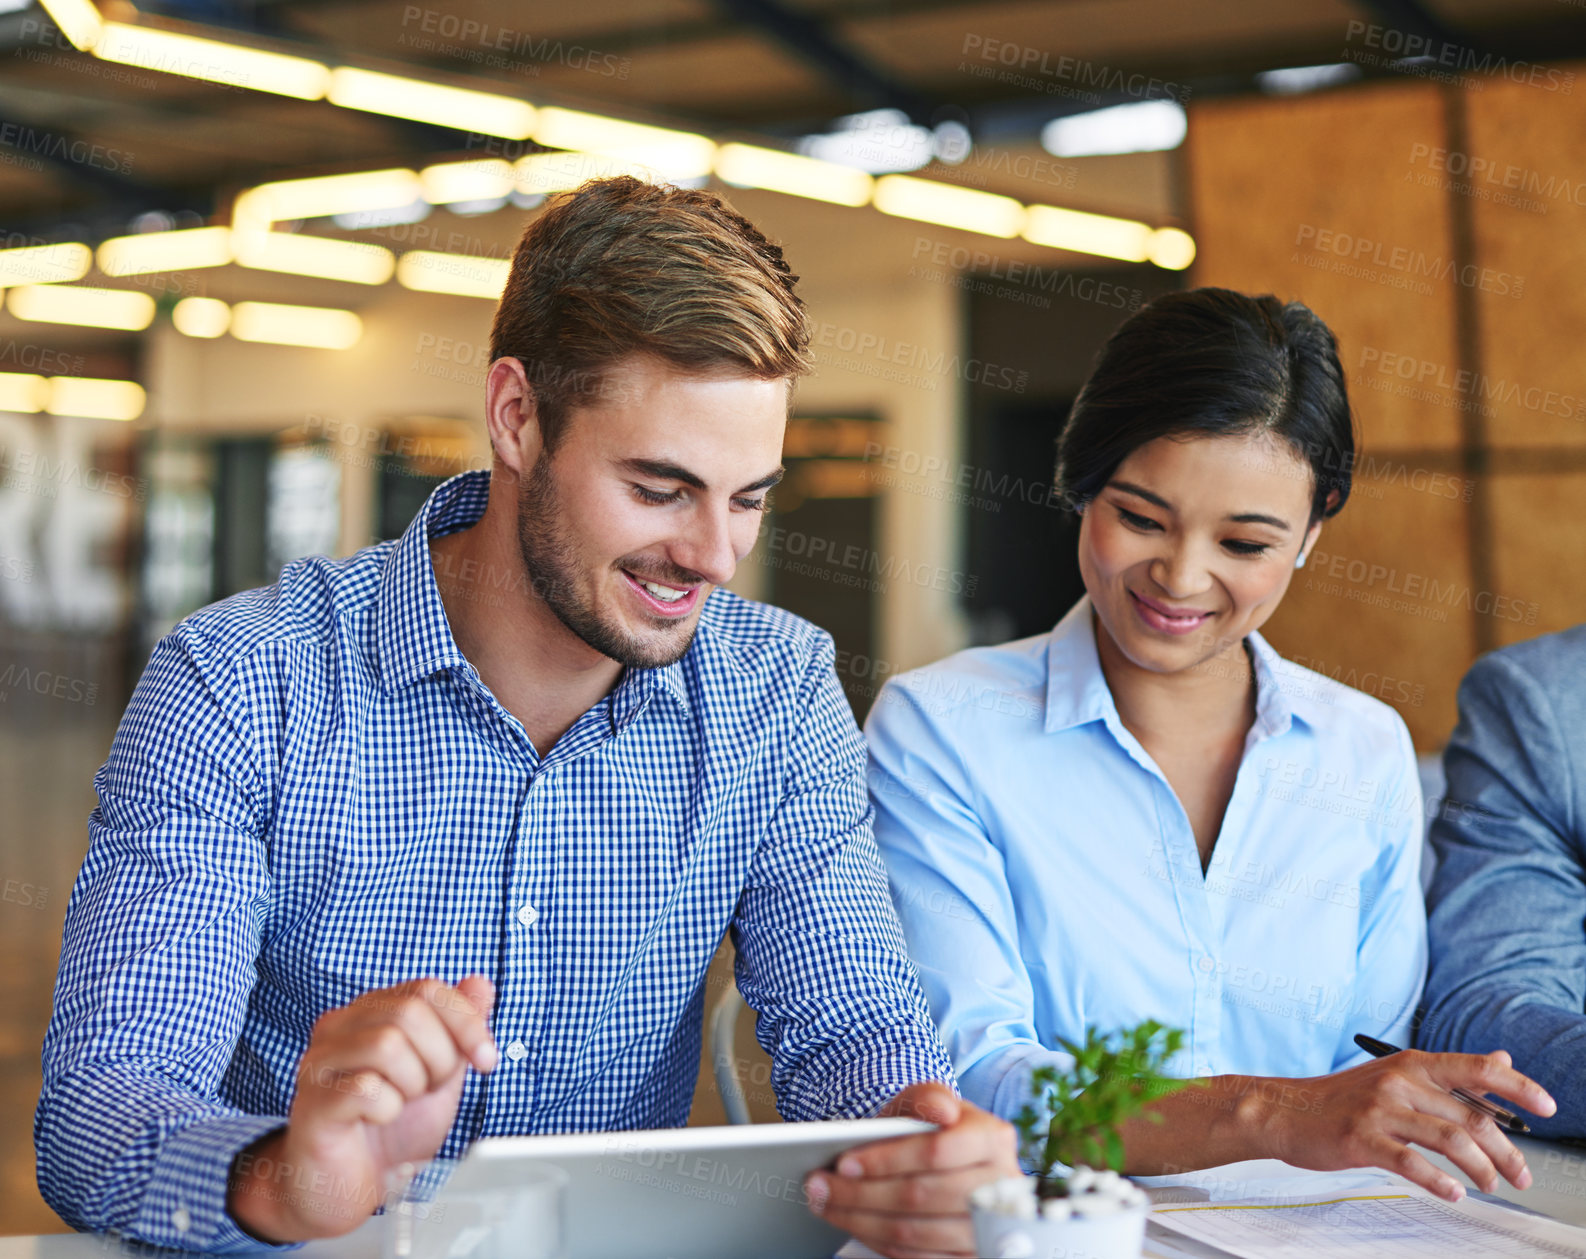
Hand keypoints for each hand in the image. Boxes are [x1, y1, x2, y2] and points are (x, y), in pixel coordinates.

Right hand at [228, 975, 497, 1241]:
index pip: (425, 989)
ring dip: (413, 1083)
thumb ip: (460, 1027)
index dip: (466, 1022)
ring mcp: (319, 1063)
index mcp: (371, 1011)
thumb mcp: (442, 1072)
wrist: (353, 1186)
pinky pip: (366, 1089)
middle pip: (409, 1012)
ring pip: (386, 1045)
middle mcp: (339, 1026)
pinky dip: (389, 1109)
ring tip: (403, 1103)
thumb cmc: (394, 1127)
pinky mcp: (313, 1103)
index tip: (486, 1059)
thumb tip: (481, 984)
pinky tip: (379, 1120)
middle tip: (430, 1090)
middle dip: (440, 1057)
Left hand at [803, 1081, 1018, 1257]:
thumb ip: (928, 1096)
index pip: (936, 1152)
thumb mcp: (926, 1100)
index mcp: (993, 1139)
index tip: (844, 1162)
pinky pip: (918, 1257)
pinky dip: (879, 1242)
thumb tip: (941, 1108)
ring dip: (861, 1221)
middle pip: (921, 1196)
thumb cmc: (931, 1127)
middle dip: (861, 1194)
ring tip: (825, 1205)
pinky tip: (853, 1224)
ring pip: (916, 1233)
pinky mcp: (971, 1256)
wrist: (944, 1159)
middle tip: (818, 1186)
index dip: (887, 1160)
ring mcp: (989, 1228)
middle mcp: (999, 1185)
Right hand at [1261, 1049, 1555, 1200]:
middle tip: (1521, 1175)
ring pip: (1451, 1139)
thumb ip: (1450, 1072)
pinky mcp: (1362, 1138)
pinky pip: (1412, 1163)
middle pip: (1472, 1116)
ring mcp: (1380, 1109)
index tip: (1549, 1106)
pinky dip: (1440, 1182)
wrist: (1284, 1111)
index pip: (1476, 1069)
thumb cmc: (1341, 1098)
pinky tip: (1453, 1192)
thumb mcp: (1396, 1075)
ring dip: (1482, 1169)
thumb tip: (1501, 1058)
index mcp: (1412, 1064)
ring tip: (1490, 1187)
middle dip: (1507, 1151)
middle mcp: (1400, 1081)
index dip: (1518, 1086)